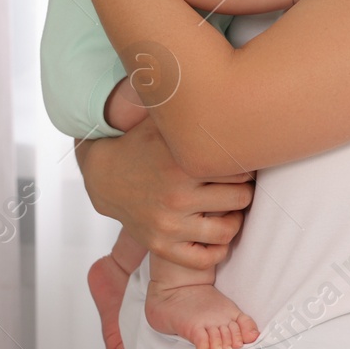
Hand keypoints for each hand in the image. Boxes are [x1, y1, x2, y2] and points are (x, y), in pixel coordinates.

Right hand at [78, 117, 254, 270]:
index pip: (239, 168)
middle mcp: (176, 197)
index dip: (245, 164)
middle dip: (243, 190)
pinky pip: (204, 260)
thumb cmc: (142, 144)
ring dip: (235, 220)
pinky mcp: (161, 246)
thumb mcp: (163, 122)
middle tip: (237, 185)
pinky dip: (216, 251)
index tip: (239, 162)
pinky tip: (216, 234)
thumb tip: (220, 88)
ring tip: (230, 209)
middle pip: (240, 199)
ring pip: (227, 231)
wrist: (104, 176)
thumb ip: (191, 110)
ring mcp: (169, 226)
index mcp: (181, 165)